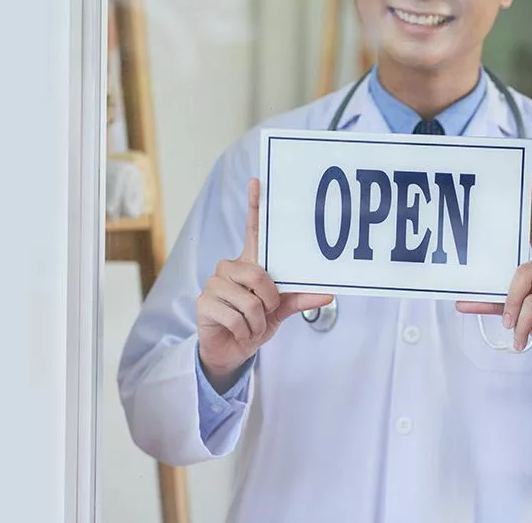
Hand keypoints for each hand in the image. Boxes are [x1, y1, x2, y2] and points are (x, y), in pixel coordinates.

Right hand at [196, 178, 332, 391]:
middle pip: (259, 274)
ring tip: (252, 325)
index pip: (253, 229)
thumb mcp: (282, 309)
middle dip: (269, 300)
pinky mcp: (204, 303)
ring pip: (249, 301)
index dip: (255, 205)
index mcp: (250, 263)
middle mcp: (229, 268)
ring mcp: (214, 283)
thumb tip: (328, 293)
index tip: (258, 180)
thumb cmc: (256, 323)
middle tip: (267, 311)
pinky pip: (236, 317)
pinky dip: (245, 331)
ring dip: (258, 321)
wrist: (233, 350)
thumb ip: (301, 298)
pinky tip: (239, 332)